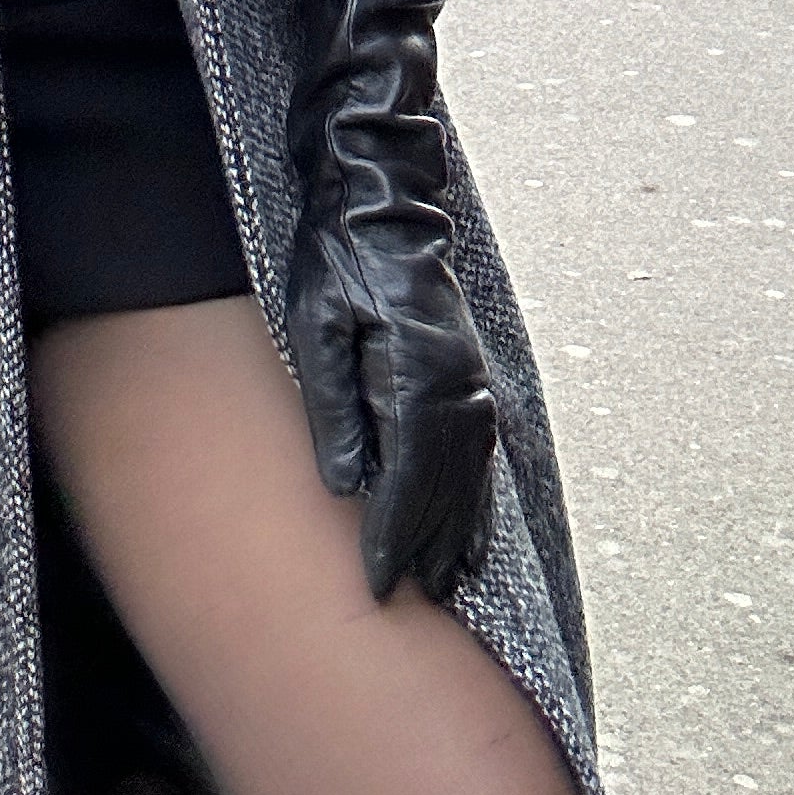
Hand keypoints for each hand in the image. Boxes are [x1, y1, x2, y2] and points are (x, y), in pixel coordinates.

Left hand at [283, 202, 495, 602]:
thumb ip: (333, 407)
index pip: (407, 481)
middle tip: (408, 597)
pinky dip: (475, 493)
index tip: (377, 582)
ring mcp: (471, 378)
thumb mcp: (315, 324)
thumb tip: (346, 485)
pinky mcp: (471, 370)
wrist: (381, 197)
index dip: (393, 537)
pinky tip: (469, 521)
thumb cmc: (338, 254)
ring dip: (458, 530)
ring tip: (444, 580)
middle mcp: (458, 386)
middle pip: (446, 489)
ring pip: (470, 476)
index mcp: (417, 376)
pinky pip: (478, 450)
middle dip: (427, 548)